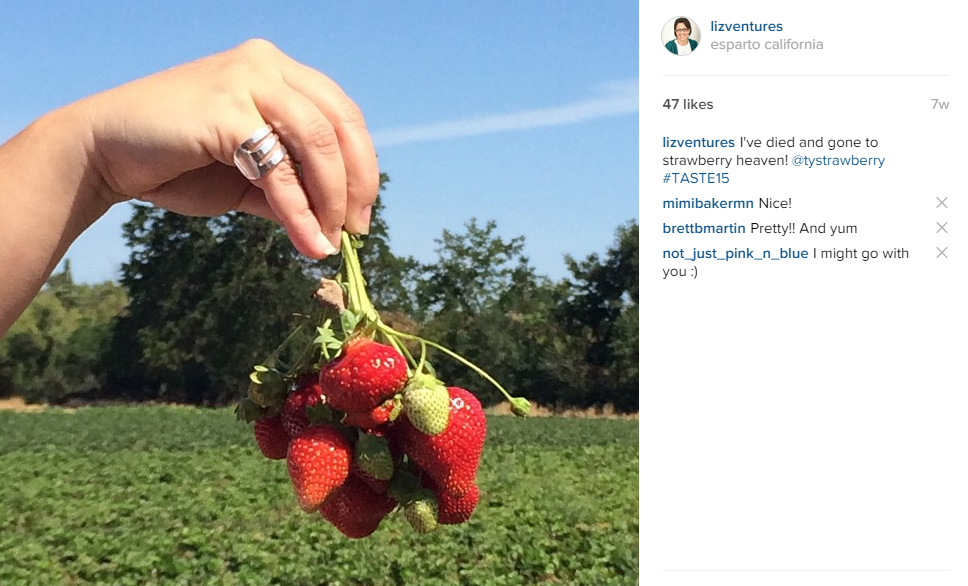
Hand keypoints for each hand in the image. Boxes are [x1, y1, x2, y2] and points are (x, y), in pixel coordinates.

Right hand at [86, 39, 378, 257]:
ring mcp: (246, 80)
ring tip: (329, 239)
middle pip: (339, 125)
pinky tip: (307, 240)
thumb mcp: (250, 176)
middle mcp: (267, 66)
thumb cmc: (179, 161)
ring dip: (331, 199)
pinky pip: (278, 168)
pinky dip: (299, 210)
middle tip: (355, 230)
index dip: (362, 166)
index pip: (342, 115)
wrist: (107, 152)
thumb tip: (335, 225)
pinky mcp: (225, 108)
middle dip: (356, 184)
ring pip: (316, 142)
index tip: (361, 214)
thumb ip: (291, 189)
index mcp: (279, 73)